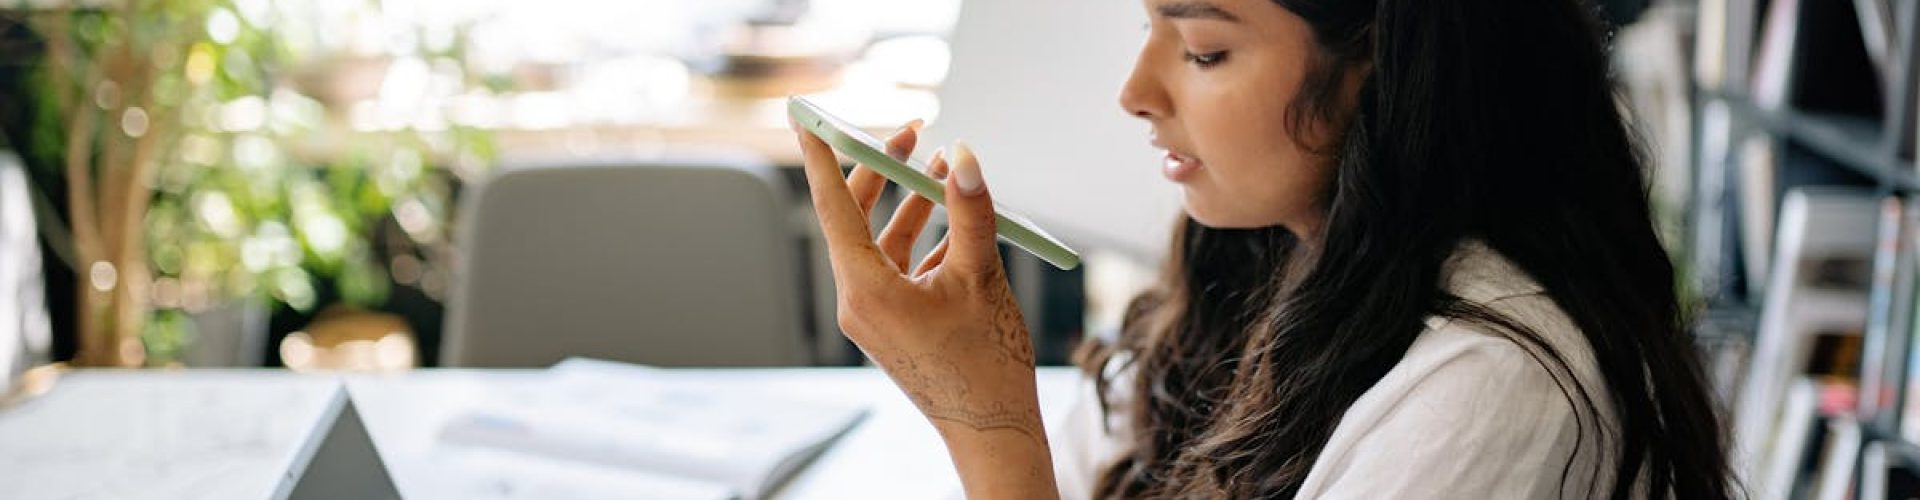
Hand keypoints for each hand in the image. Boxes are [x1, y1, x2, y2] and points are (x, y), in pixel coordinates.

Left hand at [794, 120, 1056, 497]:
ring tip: (941, 167)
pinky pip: (899, 268)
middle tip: (909, 131)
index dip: (824, 158)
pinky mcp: (893, 324)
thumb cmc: (986, 363)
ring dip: (912, 204)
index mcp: (867, 290)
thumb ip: (970, 211)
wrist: (992, 429)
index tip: (811, 120)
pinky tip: (959, 224)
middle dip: (881, 172)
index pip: (834, 208)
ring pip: (882, 242)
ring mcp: (875, 315)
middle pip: (854, 219)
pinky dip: (925, 241)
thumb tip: (962, 155)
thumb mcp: (982, 276)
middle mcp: (860, 302)